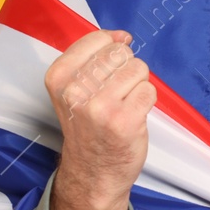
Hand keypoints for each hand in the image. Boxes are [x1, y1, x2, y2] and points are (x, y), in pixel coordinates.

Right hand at [43, 30, 155, 209]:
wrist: (93, 172)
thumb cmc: (88, 127)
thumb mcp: (74, 89)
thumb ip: (94, 58)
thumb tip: (123, 36)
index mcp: (59, 77)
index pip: (98, 39)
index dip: (112, 50)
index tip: (107, 71)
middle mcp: (75, 90)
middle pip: (121, 53)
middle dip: (126, 70)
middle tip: (115, 94)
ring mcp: (100, 106)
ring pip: (138, 69)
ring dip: (137, 85)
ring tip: (124, 104)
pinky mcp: (124, 120)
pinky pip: (149, 90)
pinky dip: (146, 101)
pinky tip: (133, 115)